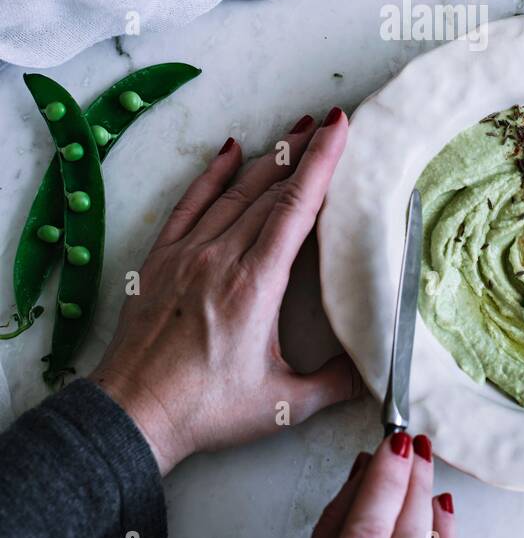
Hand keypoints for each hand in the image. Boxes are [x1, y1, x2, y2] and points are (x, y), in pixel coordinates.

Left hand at [91, 109, 361, 474]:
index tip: (340, 129)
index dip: (321, 163)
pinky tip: (229, 151)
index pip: (295, 207)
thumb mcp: (284, 404)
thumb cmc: (205, 410)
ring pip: (234, 190)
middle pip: (269, 190)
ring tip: (295, 130)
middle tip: (331, 124)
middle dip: (304, 153)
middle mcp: (220, 258)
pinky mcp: (160, 259)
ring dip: (268, 157)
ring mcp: (186, 254)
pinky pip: (190, 203)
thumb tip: (377, 373)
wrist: (132, 413)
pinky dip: (212, 174)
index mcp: (255, 284)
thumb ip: (337, 383)